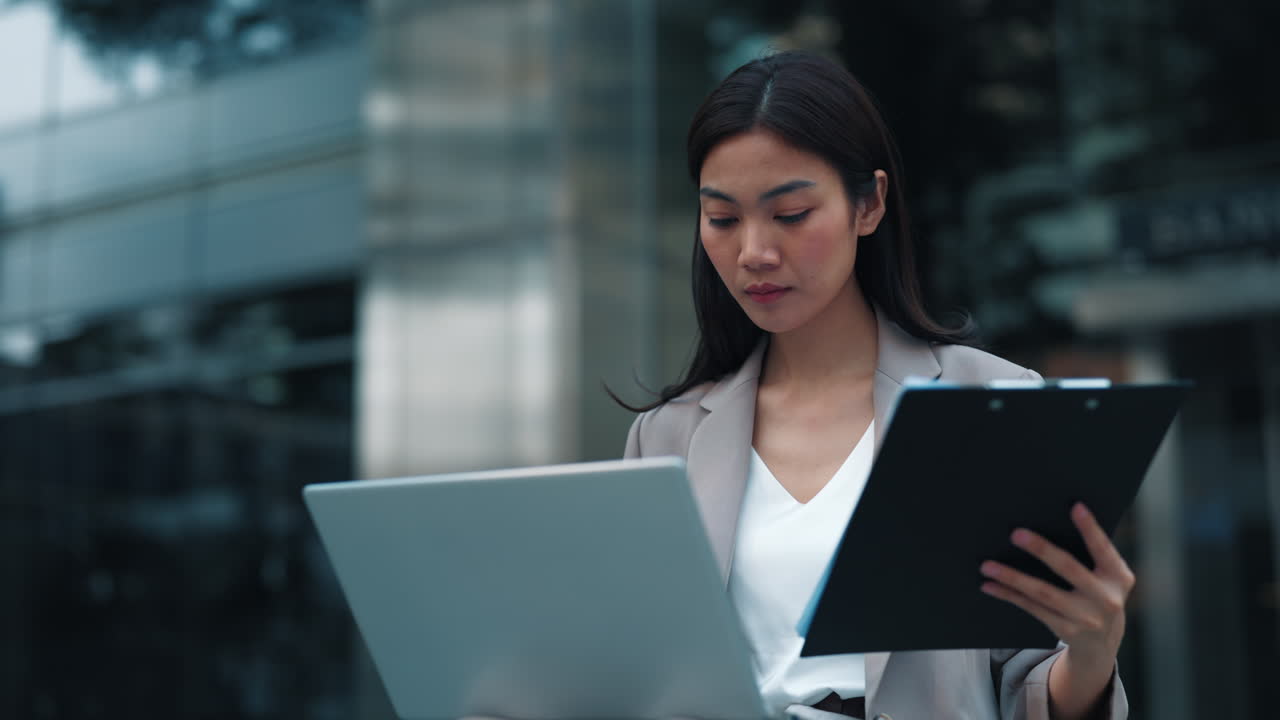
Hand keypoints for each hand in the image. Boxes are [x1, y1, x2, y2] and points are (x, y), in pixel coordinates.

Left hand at [978, 502, 1133, 663]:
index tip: (1075, 507)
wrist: (1102, 644)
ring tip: (987, 565)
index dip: (1090, 528)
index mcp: (1119, 577)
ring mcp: (1086, 618)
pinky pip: (1032, 608)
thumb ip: (1090, 556)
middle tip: (1015, 534)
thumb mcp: (1107, 578)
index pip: (1103, 548)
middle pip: (1068, 568)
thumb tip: (1048, 523)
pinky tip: (990, 585)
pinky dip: (1009, 595)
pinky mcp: (1066, 631)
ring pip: (1043, 592)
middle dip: (1041, 550)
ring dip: (1012, 577)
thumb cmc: (1097, 595)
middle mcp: (1106, 598)